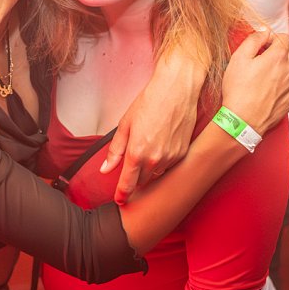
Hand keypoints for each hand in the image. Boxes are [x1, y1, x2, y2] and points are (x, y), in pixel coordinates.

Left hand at [102, 44, 204, 203]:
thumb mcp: (125, 124)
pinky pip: (169, 166)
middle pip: (142, 181)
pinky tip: (160, 145)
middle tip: (132, 165)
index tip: (120, 200)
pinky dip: (162, 161)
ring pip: (156, 174)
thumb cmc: (150, 101)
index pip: (127, 184)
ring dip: (149, 170)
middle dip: (135, 178)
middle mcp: (155, 159)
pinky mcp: (183, 153)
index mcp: (137, 153)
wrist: (177, 89)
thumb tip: (105, 169)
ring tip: (147, 150)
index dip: (122, 194)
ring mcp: (171, 158)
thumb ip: (115, 150)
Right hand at [220, 31, 288, 132]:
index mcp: (277, 56)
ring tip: (272, 71)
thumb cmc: (238, 89)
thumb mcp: (238, 58)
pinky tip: (277, 85)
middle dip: (280, 49)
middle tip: (264, 57)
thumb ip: (253, 40)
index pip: (284, 37)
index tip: (262, 45)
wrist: (243, 120)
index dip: (272, 38)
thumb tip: (264, 31)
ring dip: (287, 64)